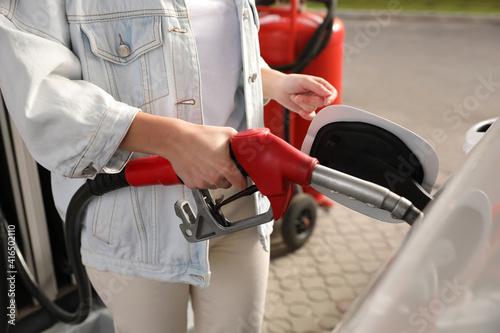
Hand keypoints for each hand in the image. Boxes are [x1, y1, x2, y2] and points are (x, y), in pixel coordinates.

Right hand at [118, 113, 246, 190]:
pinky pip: (202, 184)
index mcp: (225, 167)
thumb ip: (239, 141)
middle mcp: (214, 177)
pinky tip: (199, 166)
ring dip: (214, 178)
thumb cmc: (198, 136)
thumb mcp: (225, 133)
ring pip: (214, 185)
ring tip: (208, 163)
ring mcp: (202, 182)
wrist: (176, 140)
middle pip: (227, 184)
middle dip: (227, 177)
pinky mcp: (192, 184)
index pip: (241, 183)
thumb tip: (246, 145)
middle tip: (221, 164)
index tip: (242, 180)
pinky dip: (202, 178)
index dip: (243, 181)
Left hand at [262, 68, 337, 119]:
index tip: (326, 101)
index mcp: (321, 85)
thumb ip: (317, 87)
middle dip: (308, 100)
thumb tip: (328, 93)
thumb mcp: (304, 80)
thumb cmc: (291, 81)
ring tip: (294, 97)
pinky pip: (311, 116)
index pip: (332, 93)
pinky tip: (300, 111)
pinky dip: (305, 115)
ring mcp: (312, 102)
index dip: (331, 98)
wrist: (279, 89)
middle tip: (298, 96)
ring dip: (302, 104)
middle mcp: (318, 94)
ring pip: (313, 108)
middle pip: (322, 102)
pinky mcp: (306, 110)